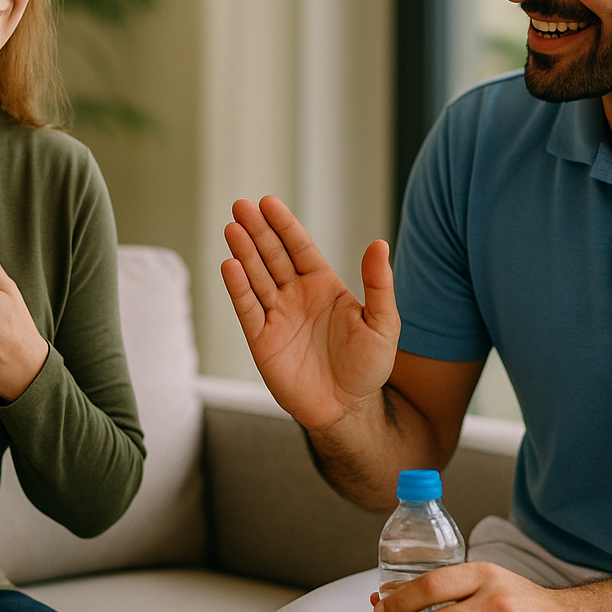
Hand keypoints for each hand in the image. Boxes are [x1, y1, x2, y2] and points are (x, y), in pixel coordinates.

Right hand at [220, 196, 398, 431]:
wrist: (348, 409)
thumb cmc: (369, 368)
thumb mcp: (383, 323)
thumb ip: (379, 284)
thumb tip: (380, 244)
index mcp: (323, 285)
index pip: (299, 247)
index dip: (283, 225)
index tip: (268, 202)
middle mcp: (296, 296)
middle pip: (271, 255)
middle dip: (257, 230)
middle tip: (241, 205)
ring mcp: (277, 316)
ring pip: (255, 277)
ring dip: (242, 252)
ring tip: (231, 227)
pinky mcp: (262, 340)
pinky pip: (247, 309)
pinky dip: (237, 288)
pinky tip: (229, 265)